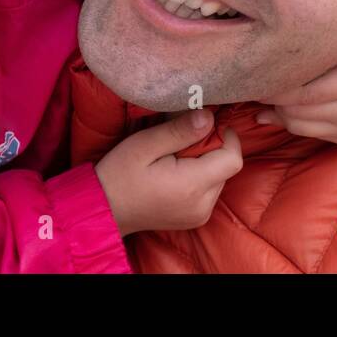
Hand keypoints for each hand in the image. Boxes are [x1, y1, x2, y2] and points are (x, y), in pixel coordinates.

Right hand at [94, 109, 242, 236]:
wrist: (103, 209)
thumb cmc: (120, 174)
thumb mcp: (145, 144)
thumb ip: (179, 131)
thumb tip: (209, 117)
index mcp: (192, 187)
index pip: (233, 159)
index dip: (226, 137)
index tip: (205, 125)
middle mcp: (202, 205)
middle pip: (227, 168)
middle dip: (211, 148)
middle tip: (180, 141)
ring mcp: (199, 215)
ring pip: (219, 178)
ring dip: (205, 163)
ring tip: (174, 158)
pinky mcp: (195, 219)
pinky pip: (209, 191)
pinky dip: (199, 177)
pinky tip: (175, 173)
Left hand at [255, 40, 336, 146]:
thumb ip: (314, 52)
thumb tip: (272, 70)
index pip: (298, 91)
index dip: (271, 84)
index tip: (256, 70)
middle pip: (293, 111)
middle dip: (271, 97)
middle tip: (258, 79)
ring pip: (297, 125)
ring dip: (279, 110)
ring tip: (270, 90)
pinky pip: (309, 132)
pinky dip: (295, 117)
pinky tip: (288, 103)